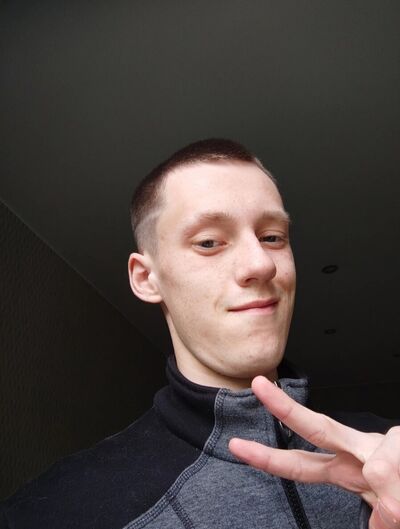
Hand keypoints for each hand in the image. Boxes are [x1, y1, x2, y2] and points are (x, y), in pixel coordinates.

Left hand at [228, 376, 399, 528]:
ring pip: (380, 463)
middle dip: (285, 409)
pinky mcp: (398, 454)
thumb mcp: (390, 507)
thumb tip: (371, 523)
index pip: (302, 462)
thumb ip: (375, 512)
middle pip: (317, 428)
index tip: (240, 447)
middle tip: (258, 384)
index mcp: (350, 469)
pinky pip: (393, 496)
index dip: (269, 457)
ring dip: (399, 501)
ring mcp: (384, 457)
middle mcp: (362, 457)